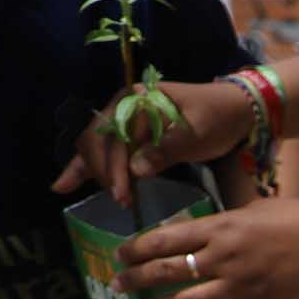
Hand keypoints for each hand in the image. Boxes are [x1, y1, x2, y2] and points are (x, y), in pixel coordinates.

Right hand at [56, 77, 253, 205]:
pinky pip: (102, 150)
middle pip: (98, 141)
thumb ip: (166, 150)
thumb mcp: (197, 133)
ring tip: (86, 192)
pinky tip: (63, 185)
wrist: (236, 109)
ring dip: (90, 171)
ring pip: (95, 146)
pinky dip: (83, 167)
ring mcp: (123, 120)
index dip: (114, 167)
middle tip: (121, 200)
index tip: (122, 194)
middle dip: (104, 172)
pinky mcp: (129, 135)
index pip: (114, 136)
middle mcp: (122, 106)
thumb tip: (135, 171)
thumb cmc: (217, 117)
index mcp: (136, 99)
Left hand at [116, 197, 298, 298]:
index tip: (121, 255)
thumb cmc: (297, 217)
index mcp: (220, 226)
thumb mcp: (252, 211)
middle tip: (120, 285)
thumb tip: (202, 233)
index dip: (137, 248)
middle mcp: (224, 255)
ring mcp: (242, 282)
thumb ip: (224, 225)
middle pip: (168, 270)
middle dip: (138, 278)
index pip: (165, 238)